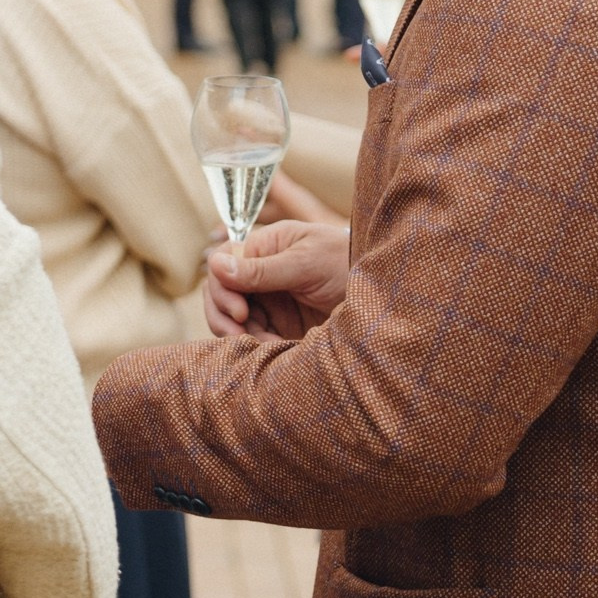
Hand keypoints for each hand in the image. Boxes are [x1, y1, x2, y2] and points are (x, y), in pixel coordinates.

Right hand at [206, 219, 351, 342]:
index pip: (223, 264)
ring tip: (263, 347)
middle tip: (240, 336)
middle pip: (221, 293)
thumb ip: (261, 269)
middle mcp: (261, 272)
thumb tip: (214, 263)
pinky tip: (275, 351)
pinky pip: (254, 336)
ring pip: (232, 319)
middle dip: (223, 316)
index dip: (222, 289)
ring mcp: (270, 299)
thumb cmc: (347, 264)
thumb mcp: (305, 264)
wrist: (383, 294)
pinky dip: (257, 346)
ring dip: (241, 336)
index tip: (240, 312)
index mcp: (266, 247)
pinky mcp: (280, 324)